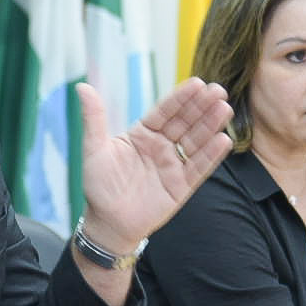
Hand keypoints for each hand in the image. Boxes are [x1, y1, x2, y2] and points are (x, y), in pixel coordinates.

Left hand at [76, 78, 232, 253]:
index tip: (198, 83)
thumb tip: (82, 86)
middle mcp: (161, 146)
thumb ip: (93, 118)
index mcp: (142, 134)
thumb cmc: (98, 185)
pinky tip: (223, 140)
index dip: (181, 98)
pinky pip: (199, 168)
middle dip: (202, 106)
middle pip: (185, 123)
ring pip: (196, 142)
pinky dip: (211, 155)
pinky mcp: (182, 186)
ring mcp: (173, 165)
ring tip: (224, 109)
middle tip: (219, 90)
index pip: (165, 111)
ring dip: (210, 125)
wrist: (107, 222)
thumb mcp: (94, 149)